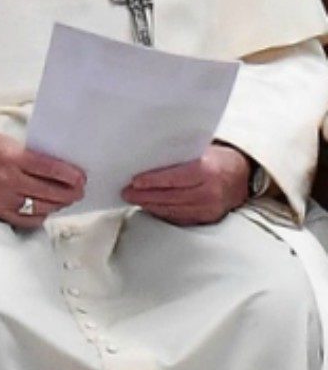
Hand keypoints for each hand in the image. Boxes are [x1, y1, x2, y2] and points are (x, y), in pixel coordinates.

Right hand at [0, 128, 85, 228]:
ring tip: (64, 199)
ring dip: (58, 204)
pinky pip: (27, 220)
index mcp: (12, 158)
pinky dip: (40, 215)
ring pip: (41, 208)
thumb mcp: (12, 144)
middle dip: (70, 193)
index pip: (50, 169)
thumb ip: (36, 158)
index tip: (81, 178)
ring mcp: (1, 198)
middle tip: (79, 191)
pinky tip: (46, 208)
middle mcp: (6, 179)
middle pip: (50, 192)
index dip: (71, 176)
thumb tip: (65, 173)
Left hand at [122, 144, 251, 226]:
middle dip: (144, 196)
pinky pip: (180, 217)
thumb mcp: (201, 151)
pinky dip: (163, 212)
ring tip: (134, 199)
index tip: (134, 181)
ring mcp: (210, 208)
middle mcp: (210, 192)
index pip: (174, 178)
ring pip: (172, 209)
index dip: (152, 181)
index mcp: (208, 171)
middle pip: (170, 196)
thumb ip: (178, 156)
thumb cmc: (217, 159)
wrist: (242, 176)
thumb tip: (146, 158)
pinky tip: (151, 207)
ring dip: (150, 205)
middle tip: (126, 193)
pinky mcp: (207, 218)